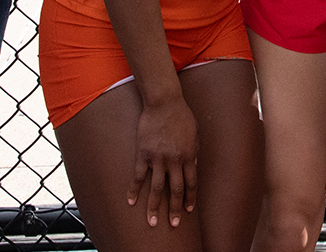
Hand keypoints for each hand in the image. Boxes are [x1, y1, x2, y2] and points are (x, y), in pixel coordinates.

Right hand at [130, 96, 199, 226]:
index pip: (191, 183)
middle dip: (175, 209)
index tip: (189, 210)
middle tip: (173, 224)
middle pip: (176, 190)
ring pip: (157, 188)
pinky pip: (138, 176)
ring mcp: (158, 158)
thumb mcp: (194, 134)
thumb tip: (192, 166)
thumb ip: (193, 152)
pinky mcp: (143, 153)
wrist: (164, 101)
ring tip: (152, 221)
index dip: (190, 198)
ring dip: (154, 207)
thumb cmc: (181, 115)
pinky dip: (134, 190)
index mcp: (189, 155)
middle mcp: (174, 160)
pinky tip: (131, 202)